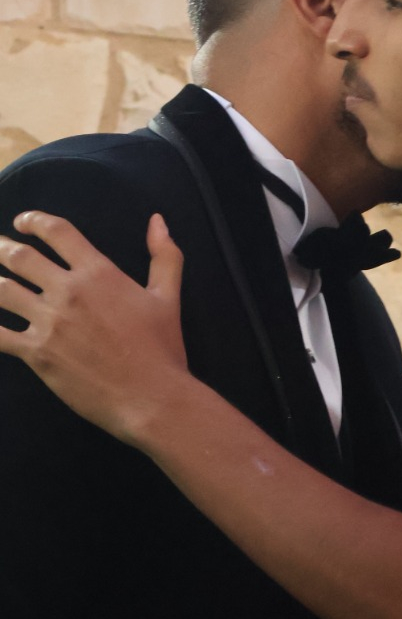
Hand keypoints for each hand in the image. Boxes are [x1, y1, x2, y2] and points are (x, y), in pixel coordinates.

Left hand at [0, 211, 188, 443]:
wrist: (151, 398)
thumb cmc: (162, 349)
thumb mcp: (168, 297)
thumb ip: (164, 256)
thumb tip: (158, 221)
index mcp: (98, 273)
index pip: (57, 232)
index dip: (34, 221)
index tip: (22, 223)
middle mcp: (69, 292)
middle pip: (19, 257)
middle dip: (1, 247)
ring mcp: (49, 323)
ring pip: (2, 291)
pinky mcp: (37, 354)